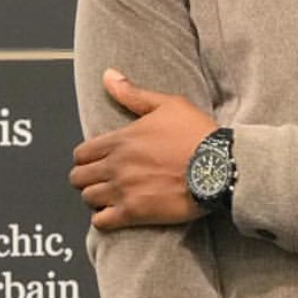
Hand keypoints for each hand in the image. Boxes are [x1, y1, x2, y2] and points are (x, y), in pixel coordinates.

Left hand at [69, 69, 217, 229]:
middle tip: (102, 180)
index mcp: (121, 140)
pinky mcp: (135, 212)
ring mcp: (123, 190)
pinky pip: (101, 222)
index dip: (86, 158)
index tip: (98, 162)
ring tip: (110, 197)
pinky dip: (104, 219)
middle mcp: (116, 165)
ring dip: (96, 198)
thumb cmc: (197, 135)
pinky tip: (116, 214)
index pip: (81, 153)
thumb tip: (108, 75)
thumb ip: (133, 94)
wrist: (219, 166)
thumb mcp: (168, 105)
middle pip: (78, 177)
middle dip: (87, 178)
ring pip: (87, 198)